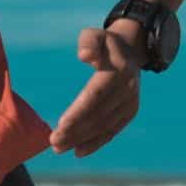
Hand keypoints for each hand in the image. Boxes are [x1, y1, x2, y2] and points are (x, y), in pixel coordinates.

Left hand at [49, 25, 143, 157]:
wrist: (131, 52)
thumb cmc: (105, 44)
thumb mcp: (95, 35)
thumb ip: (88, 42)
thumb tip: (84, 56)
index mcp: (118, 72)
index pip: (95, 96)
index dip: (78, 112)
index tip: (60, 124)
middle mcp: (127, 90)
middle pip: (98, 116)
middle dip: (75, 131)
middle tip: (54, 142)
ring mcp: (130, 103)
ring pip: (104, 127)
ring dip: (81, 140)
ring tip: (59, 148)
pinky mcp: (130, 113)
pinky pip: (112, 131)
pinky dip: (95, 143)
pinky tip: (78, 151)